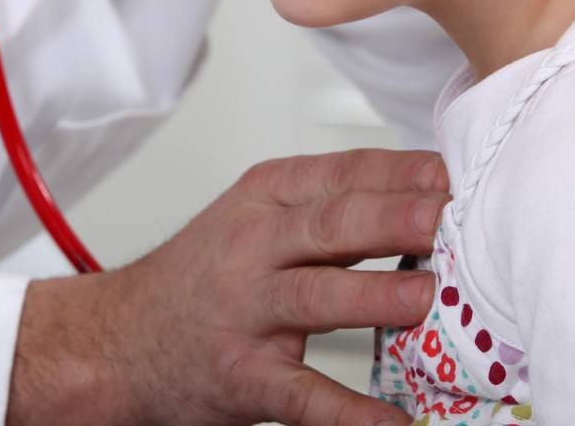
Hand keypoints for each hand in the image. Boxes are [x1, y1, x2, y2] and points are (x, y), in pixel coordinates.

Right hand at [11, 149, 447, 425]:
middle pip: (330, 226)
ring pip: (315, 298)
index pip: (343, 174)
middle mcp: (253, 247)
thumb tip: (431, 199)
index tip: (456, 175)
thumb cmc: (205, 275)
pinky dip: (350, 412)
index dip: (402, 174)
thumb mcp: (257, 218)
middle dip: (391, 218)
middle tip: (448, 216)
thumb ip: (331, 207)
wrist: (117, 341)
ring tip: (426, 297)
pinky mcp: (241, 377)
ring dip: (373, 296)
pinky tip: (394, 421)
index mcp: (266, 198)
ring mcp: (244, 313)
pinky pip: (302, 395)